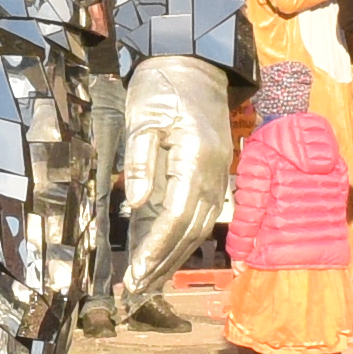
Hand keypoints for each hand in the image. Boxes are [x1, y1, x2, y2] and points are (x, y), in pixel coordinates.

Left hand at [100, 53, 235, 317]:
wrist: (196, 64)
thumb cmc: (164, 87)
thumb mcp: (143, 117)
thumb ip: (140, 162)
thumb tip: (137, 205)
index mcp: (196, 159)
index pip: (176, 216)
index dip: (156, 247)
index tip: (136, 271)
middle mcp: (213, 174)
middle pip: (190, 230)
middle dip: (163, 262)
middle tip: (137, 289)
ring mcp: (216, 177)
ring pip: (198, 228)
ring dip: (173, 257)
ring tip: (148, 282)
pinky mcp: (212, 176)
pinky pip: (199, 216)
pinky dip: (181, 239)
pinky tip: (163, 255)